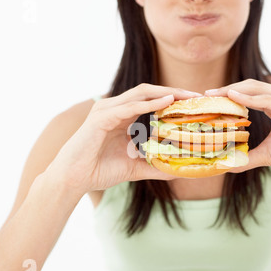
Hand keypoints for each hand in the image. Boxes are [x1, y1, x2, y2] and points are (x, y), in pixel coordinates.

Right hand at [46, 84, 201, 194]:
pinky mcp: (101, 117)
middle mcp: (115, 108)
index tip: (193, 104)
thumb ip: (154, 166)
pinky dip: (148, 104)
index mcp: (122, 116)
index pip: (151, 101)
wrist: (74, 179)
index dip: (173, 99)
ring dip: (165, 93)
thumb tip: (176, 171)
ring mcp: (107, 110)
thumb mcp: (134, 168)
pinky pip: (128, 107)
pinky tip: (166, 103)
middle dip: (174, 92)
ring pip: (141, 94)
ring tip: (186, 96)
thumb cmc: (99, 171)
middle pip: (149, 92)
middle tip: (195, 96)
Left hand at [206, 79, 270, 180]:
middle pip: (250, 87)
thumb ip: (248, 156)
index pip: (248, 95)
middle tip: (206, 94)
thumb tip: (228, 165)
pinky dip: (252, 98)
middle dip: (227, 89)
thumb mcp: (268, 154)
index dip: (227, 95)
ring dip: (235, 91)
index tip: (207, 100)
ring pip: (258, 89)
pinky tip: (235, 98)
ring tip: (215, 94)